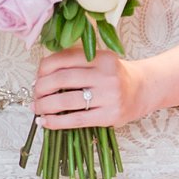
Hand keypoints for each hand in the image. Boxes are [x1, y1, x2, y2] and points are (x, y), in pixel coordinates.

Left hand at [32, 46, 149, 129]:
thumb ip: (75, 61)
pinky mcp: (109, 116)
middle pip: (62, 79)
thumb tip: (40, 76)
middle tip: (35, 94)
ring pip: (66, 100)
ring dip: (45, 105)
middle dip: (41, 87)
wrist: (143, 90)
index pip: (64, 58)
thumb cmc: (114, 75)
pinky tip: (45, 122)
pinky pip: (76, 120)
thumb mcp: (99, 60)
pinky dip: (56, 122)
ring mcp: (109, 96)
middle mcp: (106, 74)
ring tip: (36, 108)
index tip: (37, 76)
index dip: (44, 68)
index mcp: (101, 57)